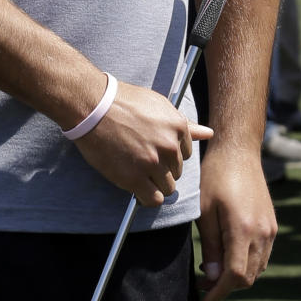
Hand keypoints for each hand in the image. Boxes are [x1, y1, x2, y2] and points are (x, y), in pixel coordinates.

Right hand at [73, 81, 212, 205]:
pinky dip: (146, 197)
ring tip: (136, 171)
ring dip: (153, 184)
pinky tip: (136, 187)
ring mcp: (152, 163)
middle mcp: (169, 146)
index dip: (168, 154)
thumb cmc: (122, 101)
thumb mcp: (157, 104)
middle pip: (176, 171)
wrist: (92, 106)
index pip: (185, 154)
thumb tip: (208, 133)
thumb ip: (184, 124)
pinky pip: (153, 199)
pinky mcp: (134, 177)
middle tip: (139, 158)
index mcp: (177, 127)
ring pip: (167, 188)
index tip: (152, 150)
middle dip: (161, 169)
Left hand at [196, 145, 276, 300]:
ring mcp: (270, 230)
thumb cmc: (215, 177)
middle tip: (203, 284)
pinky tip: (228, 257)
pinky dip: (247, 264)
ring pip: (258, 269)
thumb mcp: (204, 211)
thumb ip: (211, 246)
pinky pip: (263, 256)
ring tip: (212, 272)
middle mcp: (262, 233)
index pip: (236, 276)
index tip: (205, 298)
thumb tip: (213, 277)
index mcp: (243, 230)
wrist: (239, 153)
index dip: (220, 292)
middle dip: (226, 287)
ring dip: (237, 277)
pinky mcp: (271, 225)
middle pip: (248, 277)